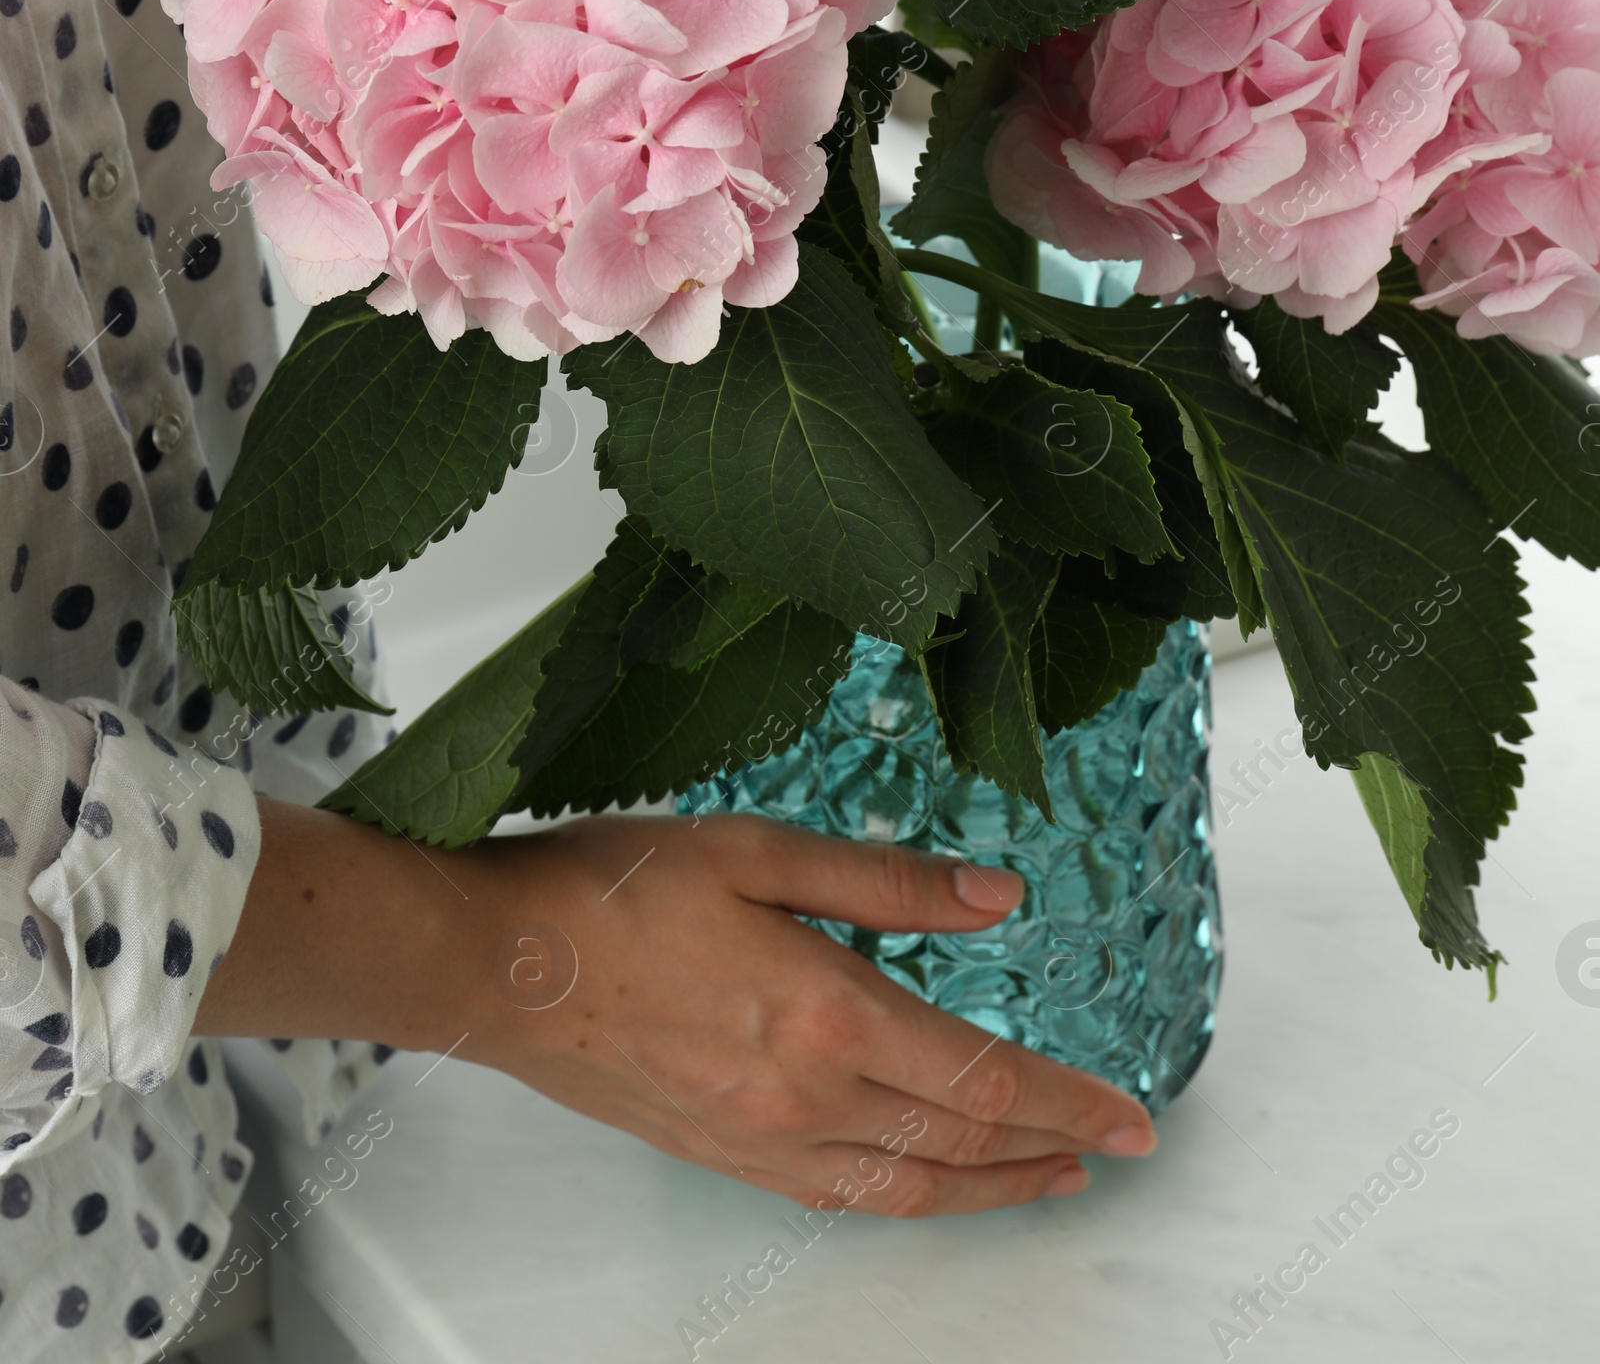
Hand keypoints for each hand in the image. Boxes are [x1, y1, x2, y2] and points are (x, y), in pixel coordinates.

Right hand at [457, 812, 1156, 1215]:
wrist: (498, 964)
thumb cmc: (613, 889)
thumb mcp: (758, 847)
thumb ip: (886, 882)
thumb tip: (996, 896)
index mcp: (825, 1011)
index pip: (982, 1078)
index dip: (1069, 1100)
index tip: (1134, 1114)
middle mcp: (804, 1096)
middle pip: (958, 1142)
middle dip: (1051, 1146)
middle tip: (1118, 1144)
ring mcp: (760, 1141)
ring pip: (906, 1187)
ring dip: (990, 1188)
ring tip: (1048, 1178)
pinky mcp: (720, 1155)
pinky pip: (838, 1199)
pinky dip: (906, 1201)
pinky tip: (923, 1186)